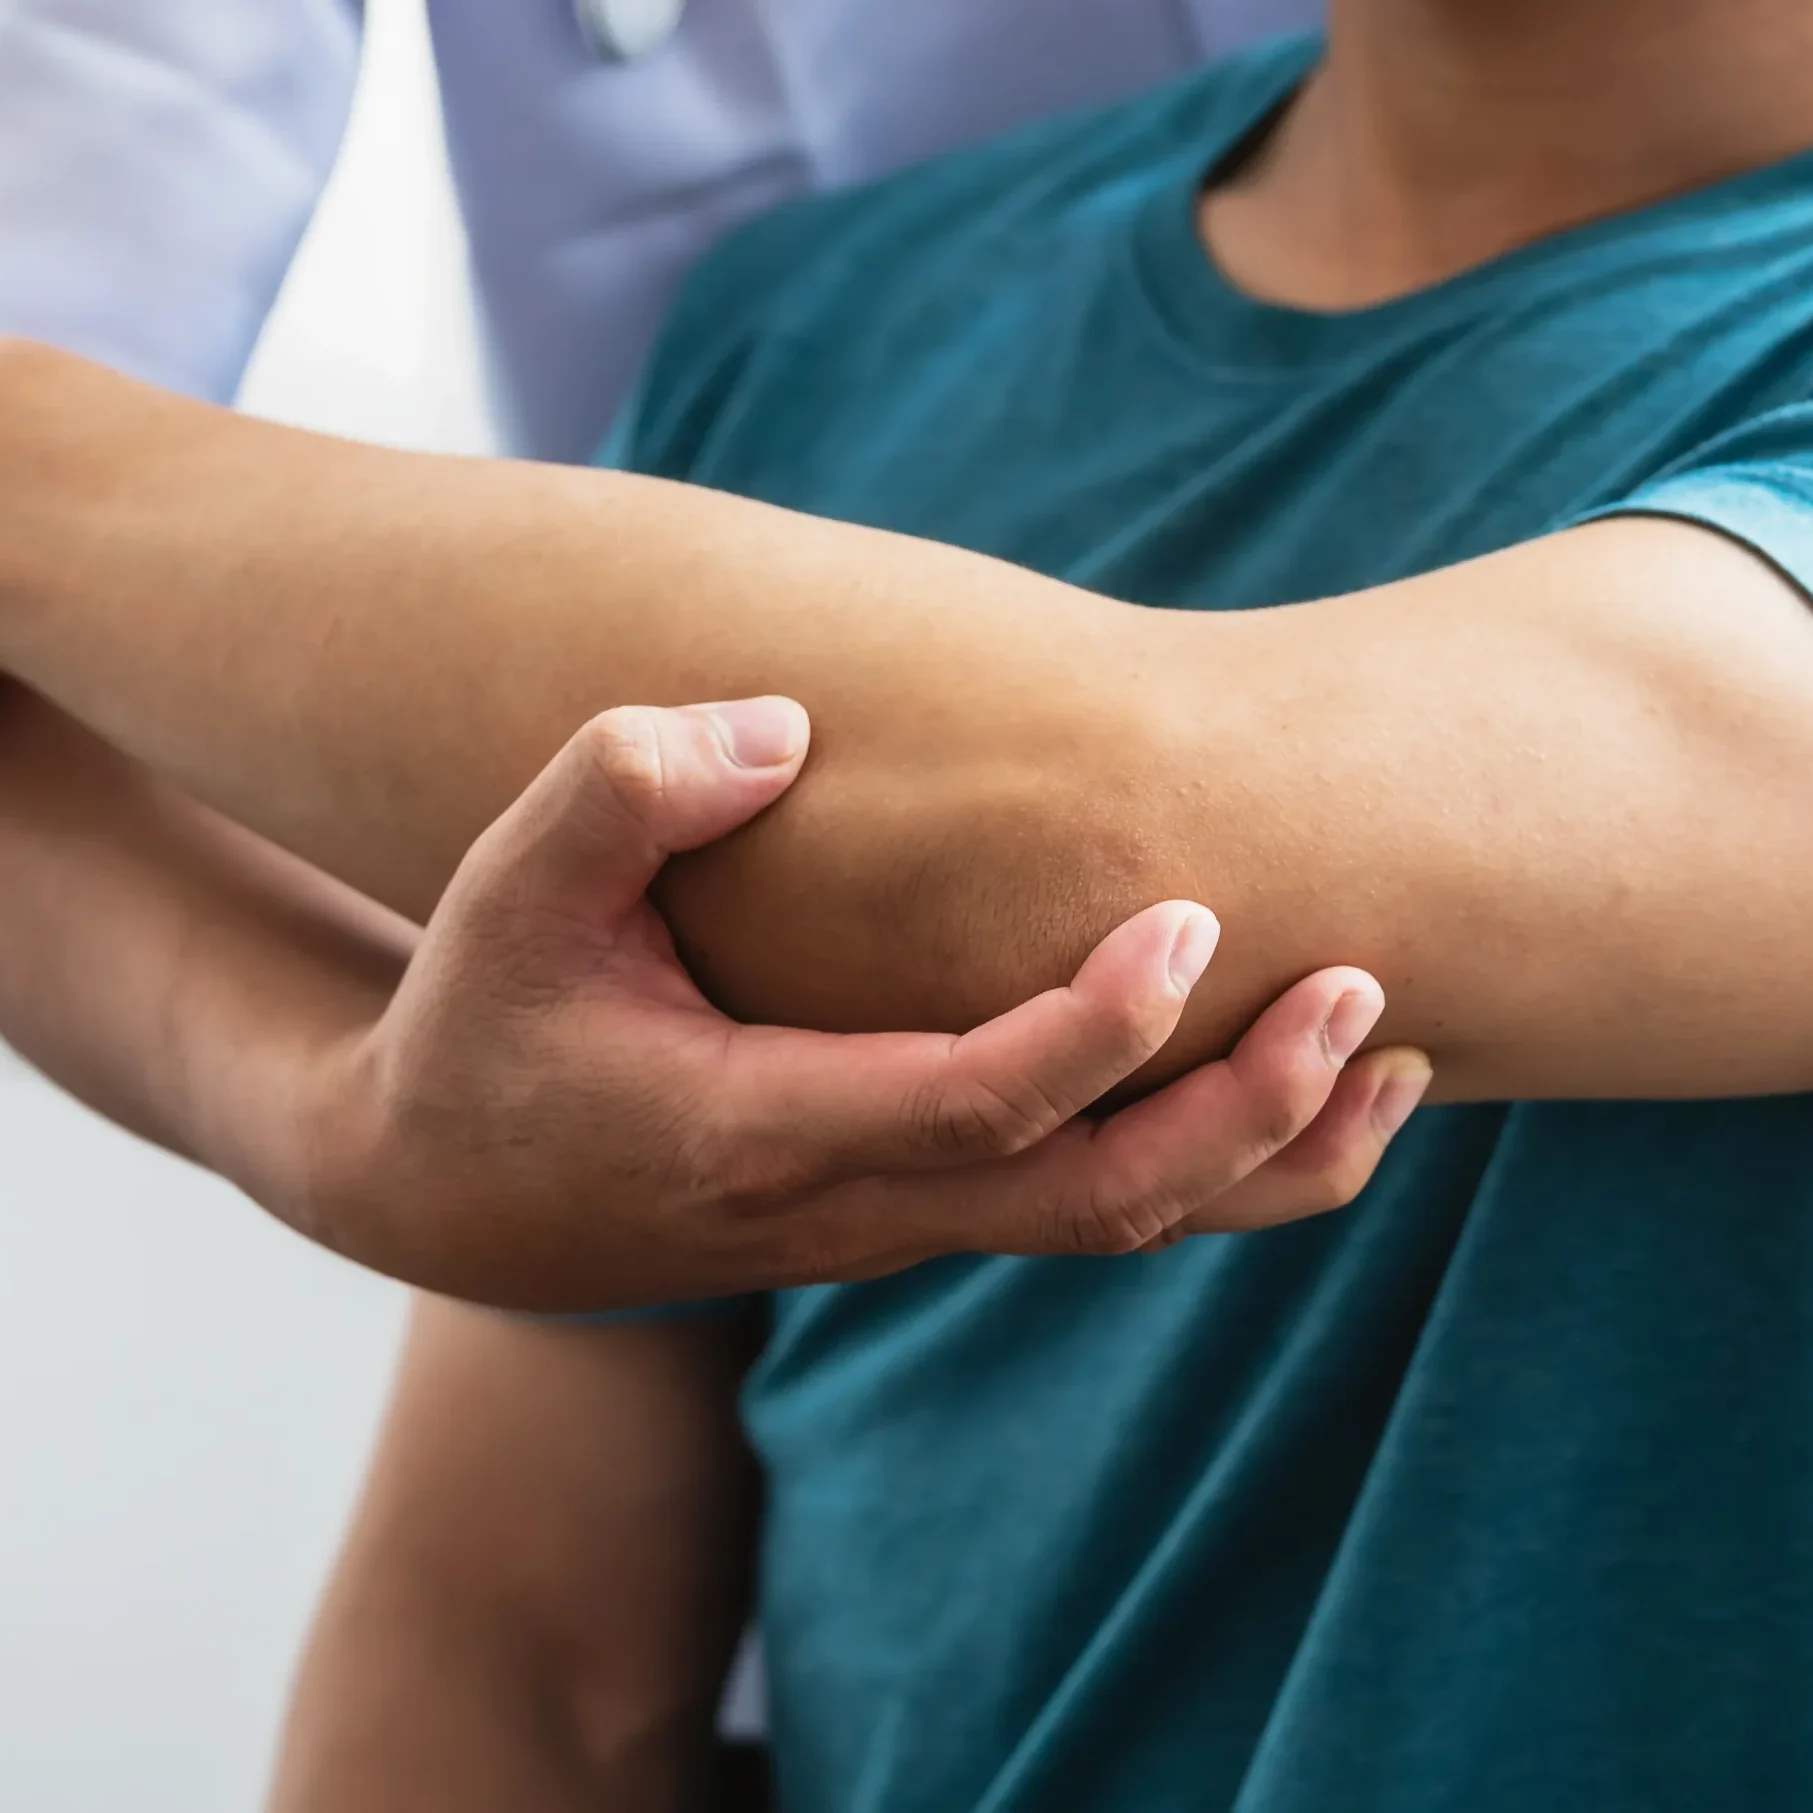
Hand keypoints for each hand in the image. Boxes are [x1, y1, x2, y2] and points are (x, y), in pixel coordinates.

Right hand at [299, 698, 1428, 1309]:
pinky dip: (1215, 1162)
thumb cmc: (489, 1023)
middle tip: (1367, 993)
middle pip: (1094, 1201)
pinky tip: (1300, 1086)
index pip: (973, 1104)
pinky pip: (1093, 1205)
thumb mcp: (503, 889)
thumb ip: (622, 788)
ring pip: (1116, 1225)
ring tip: (1398, 1053)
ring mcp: (900, 1221)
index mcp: (760, 1129)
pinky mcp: (921, 1205)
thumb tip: (783, 726)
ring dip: (1265, 1154)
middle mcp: (857, 1204)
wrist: (461, 1191)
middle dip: (1242, 1111)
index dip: (1097, 1028)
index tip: (1191, 915)